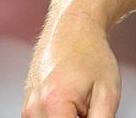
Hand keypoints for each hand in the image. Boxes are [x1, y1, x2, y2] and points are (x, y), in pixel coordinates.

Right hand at [22, 2, 120, 117]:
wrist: (71, 27)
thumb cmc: (92, 55)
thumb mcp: (107, 93)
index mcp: (53, 105)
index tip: (93, 113)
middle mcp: (33, 110)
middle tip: (91, 107)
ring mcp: (27, 109)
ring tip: (83, 102)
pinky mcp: (27, 108)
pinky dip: (62, 117)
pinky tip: (74, 103)